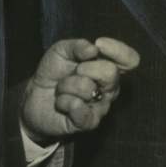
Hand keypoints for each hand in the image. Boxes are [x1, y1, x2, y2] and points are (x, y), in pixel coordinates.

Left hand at [20, 37, 139, 143]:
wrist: (35, 97)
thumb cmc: (54, 72)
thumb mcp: (61, 51)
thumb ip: (78, 45)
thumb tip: (94, 49)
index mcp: (109, 67)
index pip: (131, 60)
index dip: (119, 51)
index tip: (99, 44)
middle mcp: (110, 87)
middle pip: (110, 73)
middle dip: (84, 68)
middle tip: (73, 72)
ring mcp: (101, 106)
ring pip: (88, 89)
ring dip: (66, 86)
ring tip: (61, 89)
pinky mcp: (89, 122)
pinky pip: (80, 110)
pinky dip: (65, 102)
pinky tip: (61, 102)